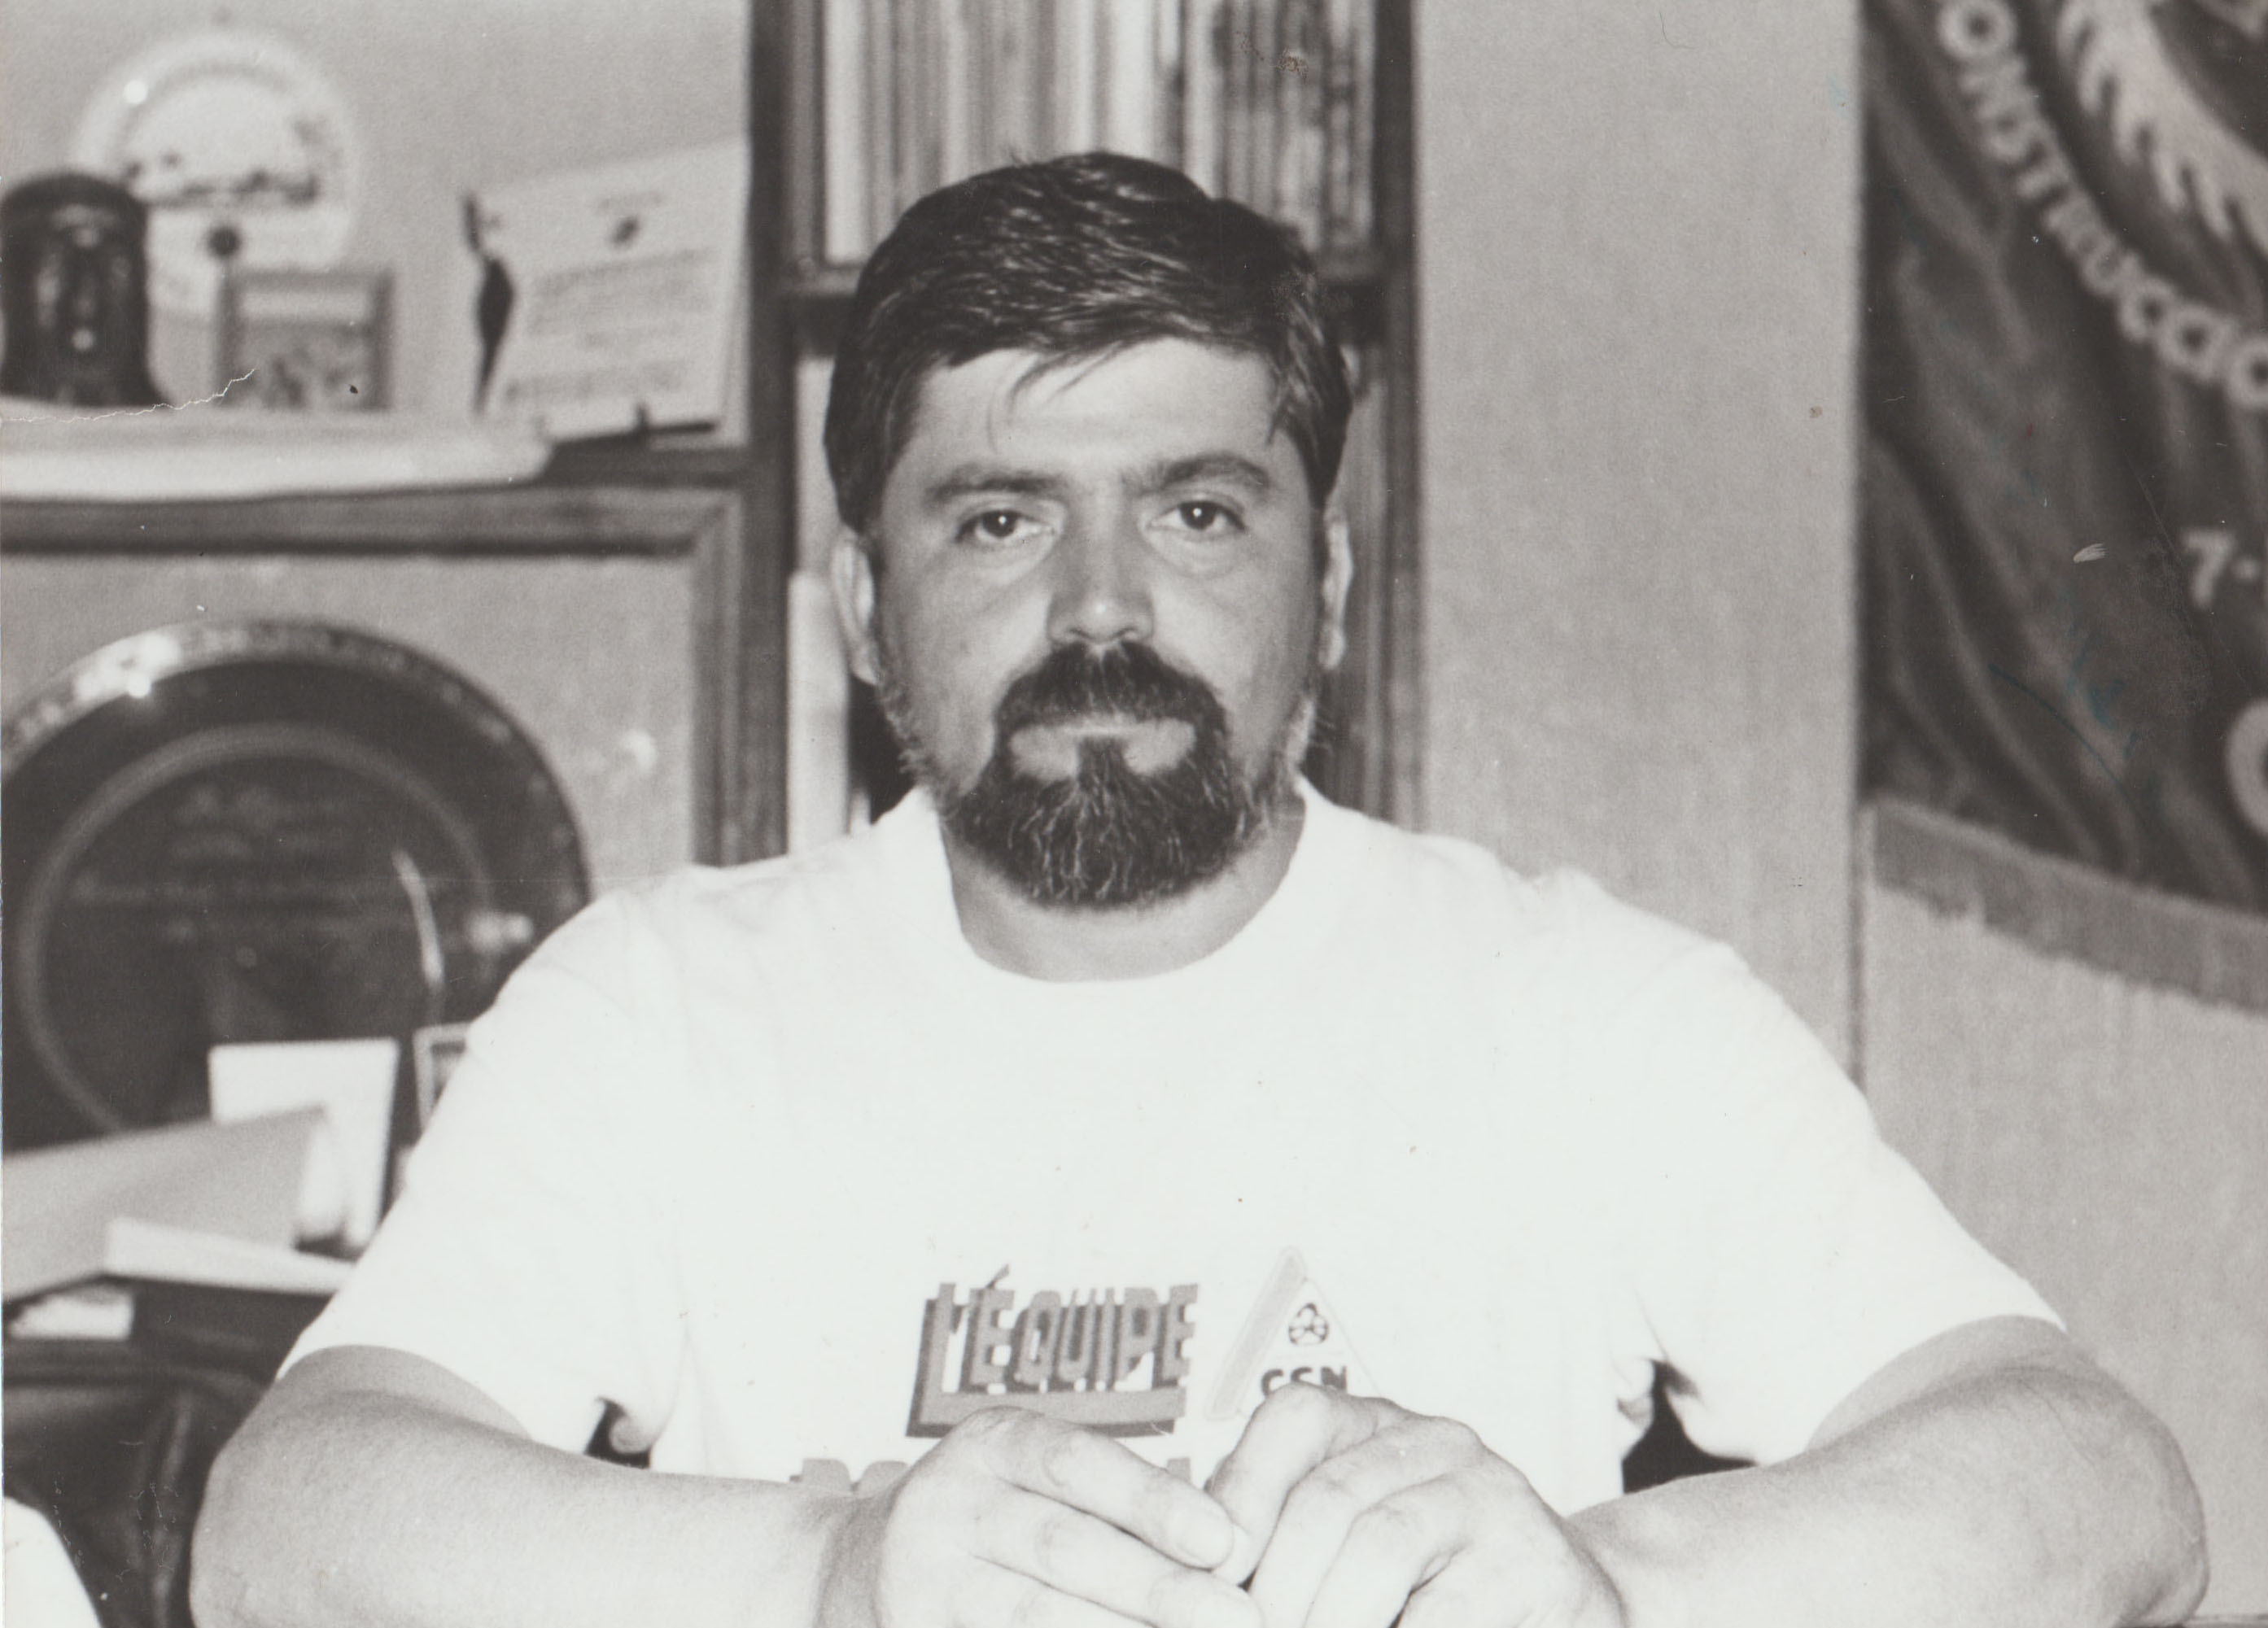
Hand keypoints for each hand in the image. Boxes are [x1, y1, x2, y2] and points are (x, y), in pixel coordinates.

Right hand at [819, 1406, 1264, 1627]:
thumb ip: (1116, 1503)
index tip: (1224, 1541)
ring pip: (1032, 1617)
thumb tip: (1228, 1545)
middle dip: (1160, 1591)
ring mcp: (924, 1581)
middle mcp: (948, 1504)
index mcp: (991, 1445)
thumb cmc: (985, 1524)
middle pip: (1064, 1548)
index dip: (1153, 1502)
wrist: (848, 1575)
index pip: (1077, 1464)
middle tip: (1240, 1617)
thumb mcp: (1032, 1480)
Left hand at [1205, 1385, 1625, 1627]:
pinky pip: (1439, 1613)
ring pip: (1379, 1548)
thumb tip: (1197, 1589)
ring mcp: (1492, 1496)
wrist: (1565, 1612)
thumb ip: (1280, 1549)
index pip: (1295, 1419)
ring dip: (1326, 1620)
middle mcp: (1437, 1441)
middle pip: (1327, 1499)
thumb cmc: (1427, 1591)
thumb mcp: (1347, 1549)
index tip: (1207, 1580)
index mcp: (1377, 1426)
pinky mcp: (1533, 1564)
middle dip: (1274, 1592)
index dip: (1242, 1495)